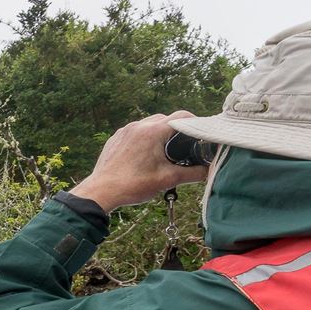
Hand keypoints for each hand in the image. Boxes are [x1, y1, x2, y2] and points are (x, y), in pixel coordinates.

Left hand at [69, 111, 208, 212]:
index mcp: (152, 132)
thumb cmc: (133, 185)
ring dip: (159, 133)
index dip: (195, 123)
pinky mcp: (115, 139)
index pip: (181, 117)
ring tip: (166, 150)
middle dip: (177, 129)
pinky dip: (144, 138)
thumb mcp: (167, 180)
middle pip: (165, 119)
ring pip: (148, 124)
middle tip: (185, 143)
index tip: (201, 132)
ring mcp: (124, 131)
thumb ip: (193, 173)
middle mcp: (138, 126)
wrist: (101, 192)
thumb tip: (209, 171)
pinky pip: (134, 132)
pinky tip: (146, 154)